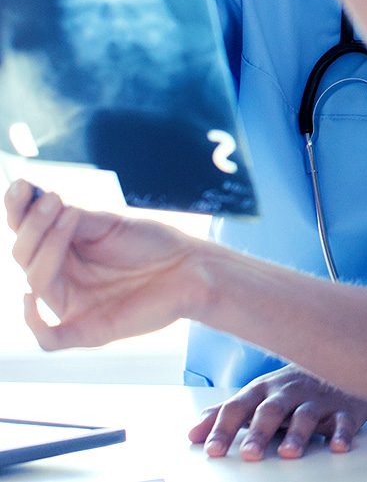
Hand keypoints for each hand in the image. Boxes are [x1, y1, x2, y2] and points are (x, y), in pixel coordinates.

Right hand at [4, 180, 200, 348]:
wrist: (191, 267)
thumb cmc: (153, 244)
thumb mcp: (109, 224)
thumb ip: (72, 218)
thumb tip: (34, 200)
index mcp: (61, 251)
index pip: (25, 234)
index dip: (18, 211)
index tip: (21, 186)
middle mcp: (61, 278)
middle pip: (23, 255)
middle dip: (34, 225)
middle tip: (54, 200)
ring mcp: (73, 305)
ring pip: (36, 282)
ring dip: (47, 247)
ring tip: (69, 216)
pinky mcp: (89, 330)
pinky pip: (48, 338)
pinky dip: (33, 321)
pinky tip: (31, 294)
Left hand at [188, 365, 366, 460]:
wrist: (341, 364)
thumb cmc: (292, 387)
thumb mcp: (258, 394)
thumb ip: (227, 413)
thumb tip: (192, 434)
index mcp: (263, 390)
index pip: (238, 407)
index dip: (223, 428)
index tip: (211, 450)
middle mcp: (288, 392)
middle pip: (271, 410)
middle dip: (259, 432)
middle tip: (249, 454)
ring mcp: (317, 399)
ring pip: (306, 415)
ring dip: (298, 433)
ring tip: (289, 452)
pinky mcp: (344, 408)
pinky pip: (344, 420)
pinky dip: (342, 432)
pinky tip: (338, 446)